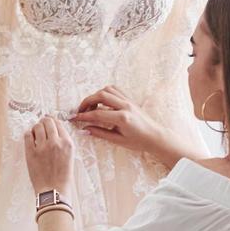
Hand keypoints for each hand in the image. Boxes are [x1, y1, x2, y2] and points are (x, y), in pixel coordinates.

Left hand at [24, 115, 73, 193]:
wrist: (54, 191)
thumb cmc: (63, 177)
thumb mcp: (70, 156)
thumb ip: (63, 143)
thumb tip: (54, 131)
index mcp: (67, 143)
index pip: (58, 123)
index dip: (52, 121)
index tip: (48, 122)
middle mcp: (55, 142)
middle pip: (47, 121)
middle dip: (44, 122)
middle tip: (41, 126)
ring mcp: (42, 147)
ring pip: (37, 126)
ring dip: (36, 128)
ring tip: (35, 133)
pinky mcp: (31, 153)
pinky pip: (27, 136)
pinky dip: (28, 134)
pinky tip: (30, 138)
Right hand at [72, 86, 197, 168]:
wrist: (155, 136)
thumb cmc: (138, 141)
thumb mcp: (118, 140)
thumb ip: (100, 133)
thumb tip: (84, 130)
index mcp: (122, 118)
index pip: (97, 113)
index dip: (83, 116)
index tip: (74, 118)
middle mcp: (125, 106)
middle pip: (101, 95)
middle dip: (87, 101)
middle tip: (80, 110)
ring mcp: (128, 101)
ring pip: (107, 90)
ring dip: (96, 95)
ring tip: (91, 106)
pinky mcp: (130, 99)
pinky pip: (115, 90)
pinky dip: (105, 93)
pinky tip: (101, 102)